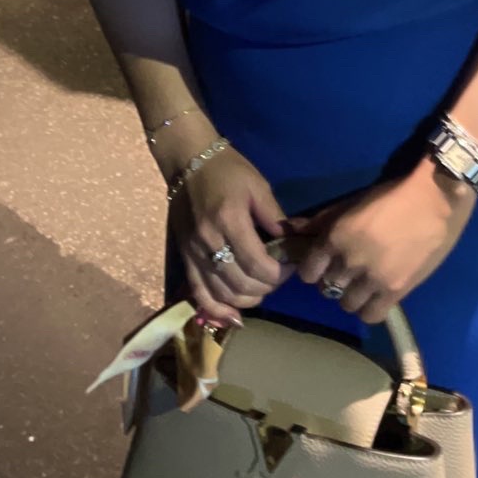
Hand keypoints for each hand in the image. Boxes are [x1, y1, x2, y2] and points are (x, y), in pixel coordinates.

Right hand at [172, 146, 290, 327]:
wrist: (187, 161)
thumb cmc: (227, 169)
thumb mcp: (258, 186)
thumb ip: (274, 217)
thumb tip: (292, 243)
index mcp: (229, 221)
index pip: (257, 264)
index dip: (279, 274)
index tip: (292, 266)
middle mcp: (209, 242)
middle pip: (241, 284)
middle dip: (267, 287)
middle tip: (279, 276)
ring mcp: (193, 253)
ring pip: (222, 294)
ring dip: (247, 299)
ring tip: (262, 288)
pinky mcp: (185, 258)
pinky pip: (199, 294)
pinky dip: (217, 310)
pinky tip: (234, 316)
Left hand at [287, 161, 477, 323]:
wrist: (437, 199)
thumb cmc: (393, 196)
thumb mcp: (353, 203)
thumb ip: (322, 221)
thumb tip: (291, 230)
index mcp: (337, 236)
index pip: (308, 271)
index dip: (314, 270)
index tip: (323, 265)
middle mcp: (350, 261)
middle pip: (327, 288)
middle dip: (333, 281)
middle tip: (347, 272)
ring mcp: (373, 278)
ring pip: (347, 304)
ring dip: (351, 296)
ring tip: (364, 284)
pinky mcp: (396, 291)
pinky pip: (370, 315)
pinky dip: (369, 309)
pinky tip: (376, 296)